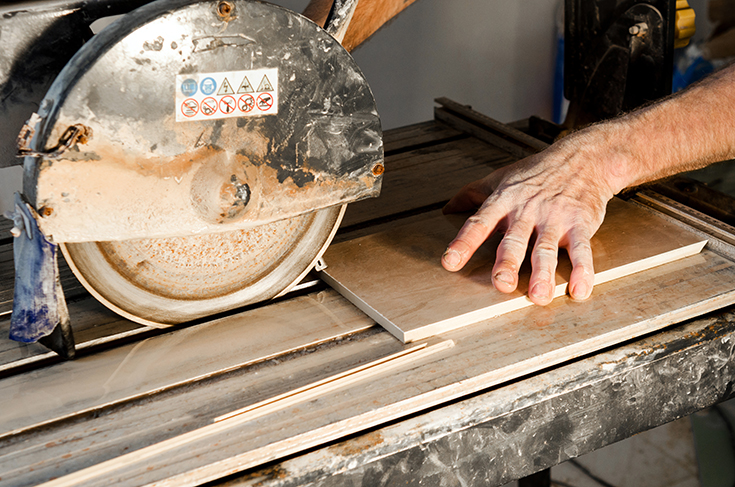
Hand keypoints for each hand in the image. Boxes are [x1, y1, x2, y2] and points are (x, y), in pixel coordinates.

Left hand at [441, 133, 619, 304]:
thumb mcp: (500, 178)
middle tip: (501, 283)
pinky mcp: (580, 224)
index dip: (464, 242)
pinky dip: (582, 270)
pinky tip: (579, 290)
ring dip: (543, 274)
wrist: (584, 158)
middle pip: (515, 240)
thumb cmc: (538, 171)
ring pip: (546, 249)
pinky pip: (581, 249)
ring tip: (538, 295)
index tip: (450, 261)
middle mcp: (527, 211)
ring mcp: (555, 219)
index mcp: (504, 201)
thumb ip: (472, 194)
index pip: (479, 223)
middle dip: (507, 262)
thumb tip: (448, 208)